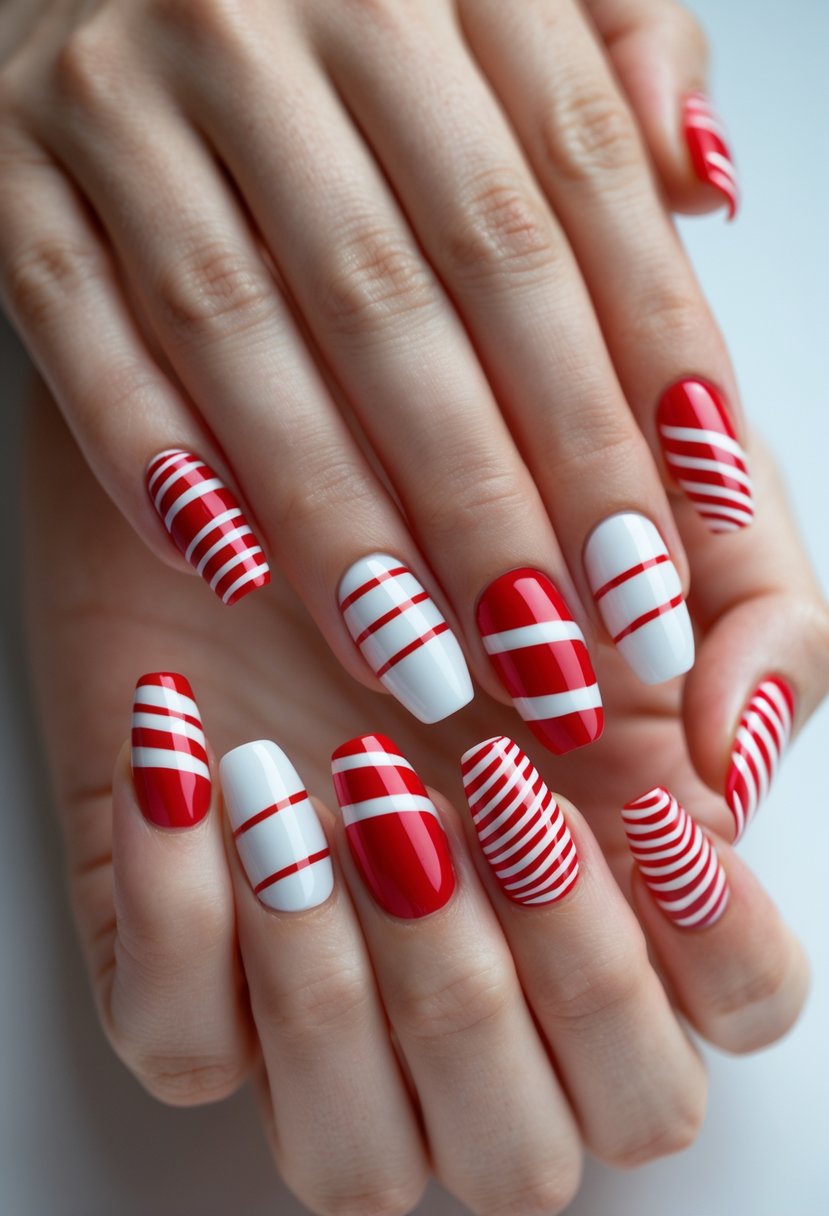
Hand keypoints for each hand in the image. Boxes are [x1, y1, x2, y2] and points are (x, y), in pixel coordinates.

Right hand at [4, 0, 748, 737]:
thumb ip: (610, 67)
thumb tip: (703, 183)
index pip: (570, 189)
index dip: (634, 378)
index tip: (667, 543)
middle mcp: (276, 14)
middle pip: (422, 287)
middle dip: (498, 493)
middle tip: (557, 648)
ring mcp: (126, 87)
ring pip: (248, 330)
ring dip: (341, 515)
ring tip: (422, 659)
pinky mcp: (9, 160)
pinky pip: (73, 320)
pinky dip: (148, 450)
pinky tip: (228, 570)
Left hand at [24, 385, 824, 1212]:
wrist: (262, 420)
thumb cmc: (462, 478)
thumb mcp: (648, 508)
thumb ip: (755, 626)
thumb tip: (732, 763)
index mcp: (598, 887)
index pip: (716, 1022)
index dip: (709, 948)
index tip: (645, 801)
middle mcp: (467, 964)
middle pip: (541, 1144)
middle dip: (533, 982)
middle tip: (483, 783)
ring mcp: (321, 977)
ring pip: (358, 1155)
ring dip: (355, 996)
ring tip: (327, 792)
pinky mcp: (180, 950)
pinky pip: (182, 1050)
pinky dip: (187, 923)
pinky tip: (200, 770)